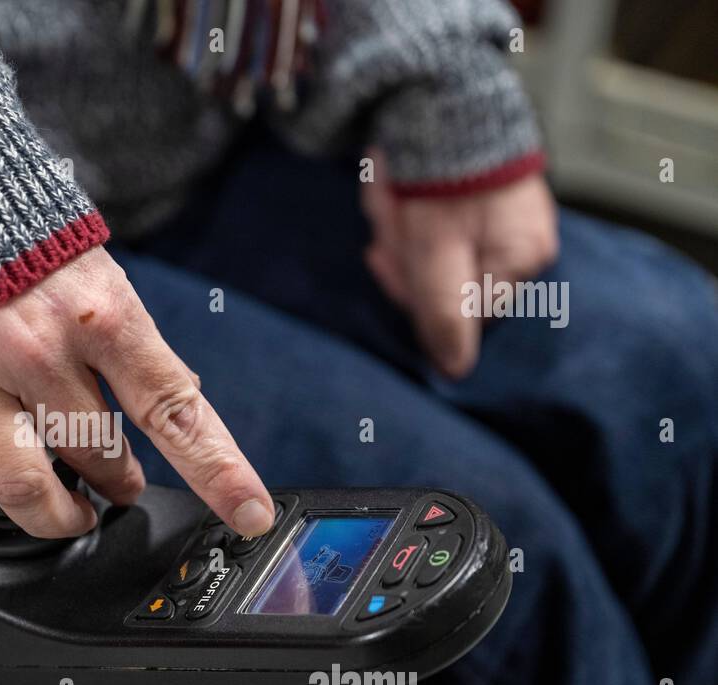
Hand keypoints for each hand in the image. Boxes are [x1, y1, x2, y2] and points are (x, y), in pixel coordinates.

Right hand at [0, 247, 274, 544]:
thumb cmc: (13, 226)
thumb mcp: (94, 269)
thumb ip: (123, 343)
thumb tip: (163, 406)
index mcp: (99, 313)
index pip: (173, 410)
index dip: (217, 471)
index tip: (250, 513)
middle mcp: (36, 348)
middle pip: (98, 457)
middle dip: (119, 482)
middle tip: (120, 483)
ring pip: (25, 487)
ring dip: (57, 515)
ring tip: (68, 513)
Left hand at [361, 151, 558, 378]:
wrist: (440, 92)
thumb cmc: (443, 173)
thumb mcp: (436, 249)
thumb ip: (445, 310)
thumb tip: (456, 372)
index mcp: (519, 260)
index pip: (459, 315)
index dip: (413, 292)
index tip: (385, 256)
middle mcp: (518, 247)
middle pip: (441, 284)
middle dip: (402, 252)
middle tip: (387, 206)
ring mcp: (498, 225)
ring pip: (427, 255)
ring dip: (396, 224)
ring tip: (389, 186)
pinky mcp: (473, 205)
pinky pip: (429, 228)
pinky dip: (402, 209)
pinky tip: (392, 185)